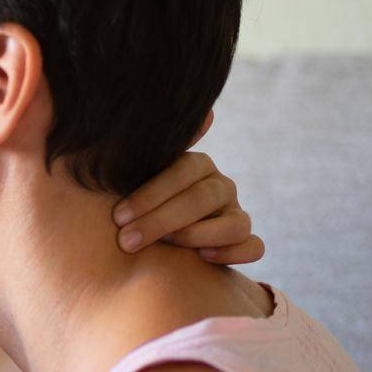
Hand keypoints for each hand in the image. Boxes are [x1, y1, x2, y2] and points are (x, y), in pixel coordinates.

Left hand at [112, 110, 264, 264]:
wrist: (136, 241)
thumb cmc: (128, 207)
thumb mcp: (125, 178)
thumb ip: (141, 150)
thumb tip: (199, 114)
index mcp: (195, 165)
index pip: (183, 171)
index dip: (151, 194)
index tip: (118, 216)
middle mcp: (219, 186)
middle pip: (203, 198)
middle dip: (162, 220)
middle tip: (126, 240)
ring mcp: (234, 214)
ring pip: (235, 223)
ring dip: (198, 235)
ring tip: (165, 246)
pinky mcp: (241, 242)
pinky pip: (253, 247)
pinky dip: (234, 253)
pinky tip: (202, 258)